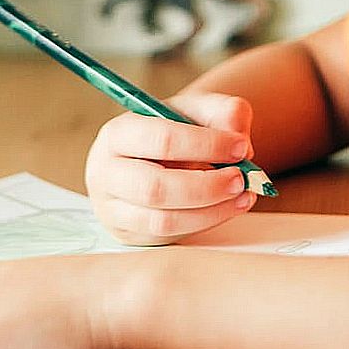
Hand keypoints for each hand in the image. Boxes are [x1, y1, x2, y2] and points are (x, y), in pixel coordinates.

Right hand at [85, 91, 257, 244]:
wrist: (156, 157)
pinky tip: (228, 207)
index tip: (240, 147)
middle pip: (155, 188)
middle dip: (206, 186)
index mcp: (118, 134)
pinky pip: (169, 237)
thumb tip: (239, 137)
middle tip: (241, 178)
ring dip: (210, 210)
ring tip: (242, 194)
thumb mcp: (198, 111)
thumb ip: (224, 112)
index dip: (206, 145)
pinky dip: (204, 223)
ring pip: (163, 220)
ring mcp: (112, 209)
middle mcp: (106, 173)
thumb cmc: (177, 131)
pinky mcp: (128, 235)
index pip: (161, 140)